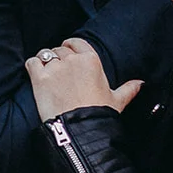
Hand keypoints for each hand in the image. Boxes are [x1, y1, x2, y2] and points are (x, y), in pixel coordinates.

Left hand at [26, 38, 142, 121]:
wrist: (80, 129)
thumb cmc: (99, 114)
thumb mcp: (117, 100)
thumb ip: (128, 89)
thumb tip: (141, 84)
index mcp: (91, 60)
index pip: (76, 42)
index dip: (70, 47)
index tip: (68, 53)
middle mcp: (72, 60)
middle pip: (60, 49)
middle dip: (59, 58)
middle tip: (60, 72)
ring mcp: (55, 68)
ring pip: (45, 54)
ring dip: (45, 62)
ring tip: (47, 74)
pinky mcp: (39, 78)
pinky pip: (31, 63)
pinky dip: (32, 67)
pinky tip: (36, 75)